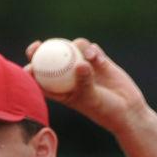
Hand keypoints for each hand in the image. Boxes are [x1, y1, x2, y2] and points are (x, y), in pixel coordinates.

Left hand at [25, 38, 148, 134]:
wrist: (127, 110)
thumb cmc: (106, 111)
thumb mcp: (92, 99)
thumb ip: (85, 82)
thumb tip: (80, 64)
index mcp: (63, 91)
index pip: (42, 79)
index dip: (31, 70)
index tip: (28, 65)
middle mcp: (71, 77)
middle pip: (52, 59)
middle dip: (41, 50)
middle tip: (37, 45)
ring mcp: (84, 67)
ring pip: (72, 50)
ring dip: (75, 48)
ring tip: (86, 56)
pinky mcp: (98, 61)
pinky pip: (91, 49)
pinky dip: (92, 50)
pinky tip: (97, 57)